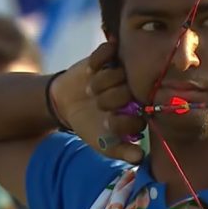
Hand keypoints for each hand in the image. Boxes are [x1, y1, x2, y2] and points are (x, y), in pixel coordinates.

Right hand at [85, 42, 145, 163]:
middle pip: (128, 91)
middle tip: (98, 105)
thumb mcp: (103, 143)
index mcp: (140, 109)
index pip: (140, 112)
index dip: (122, 120)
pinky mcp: (108, 55)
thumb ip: (121, 151)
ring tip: (91, 90)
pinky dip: (98, 59)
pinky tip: (90, 69)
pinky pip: (108, 51)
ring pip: (117, 73)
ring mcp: (122, 70)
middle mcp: (135, 88)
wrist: (67, 103)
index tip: (108, 123)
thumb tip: (139, 158)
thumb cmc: (90, 125)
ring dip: (100, 83)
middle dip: (108, 100)